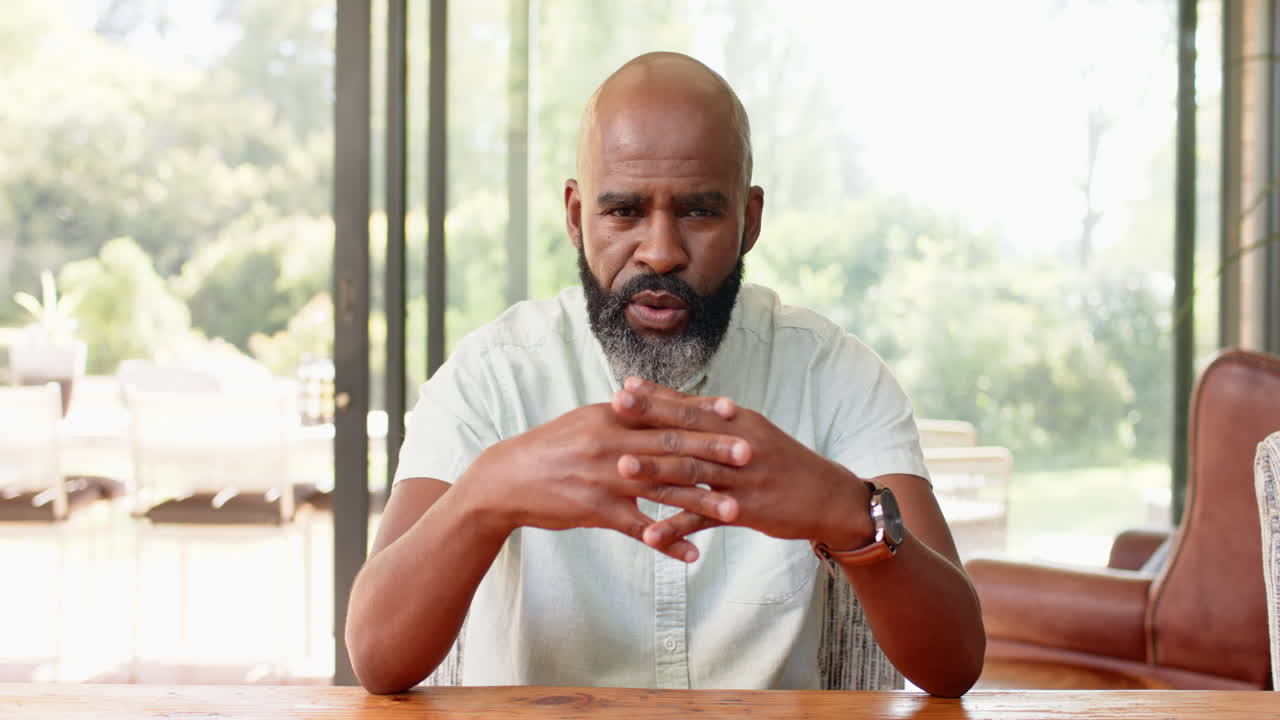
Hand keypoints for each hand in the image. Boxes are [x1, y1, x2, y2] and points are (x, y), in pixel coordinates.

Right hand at [453, 401, 749, 561]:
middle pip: (672, 447)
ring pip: (662, 490)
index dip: (702, 413)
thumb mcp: (585, 421)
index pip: (665, 412)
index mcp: (611, 417)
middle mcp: (612, 444)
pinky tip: (693, 555)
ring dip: (702, 501)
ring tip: (736, 511)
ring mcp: (605, 479)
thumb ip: (621, 413)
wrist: (507, 479)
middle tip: (751, 454)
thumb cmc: (551, 447)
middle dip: (714, 451)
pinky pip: (639, 529)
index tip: (737, 412)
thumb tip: (650, 397)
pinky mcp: (597, 511)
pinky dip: (668, 543)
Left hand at [611, 378, 874, 553]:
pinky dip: (676, 528)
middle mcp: (739, 445)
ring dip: (656, 471)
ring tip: (620, 468)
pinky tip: (649, 535)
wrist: (828, 497)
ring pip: (693, 473)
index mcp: (739, 423)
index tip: (624, 386)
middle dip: (649, 419)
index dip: (658, 395)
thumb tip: (677, 401)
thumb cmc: (783, 461)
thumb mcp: (754, 432)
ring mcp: (741, 479)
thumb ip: (716, 419)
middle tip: (613, 408)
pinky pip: (704, 520)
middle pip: (688, 430)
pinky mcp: (745, 511)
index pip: (692, 405)